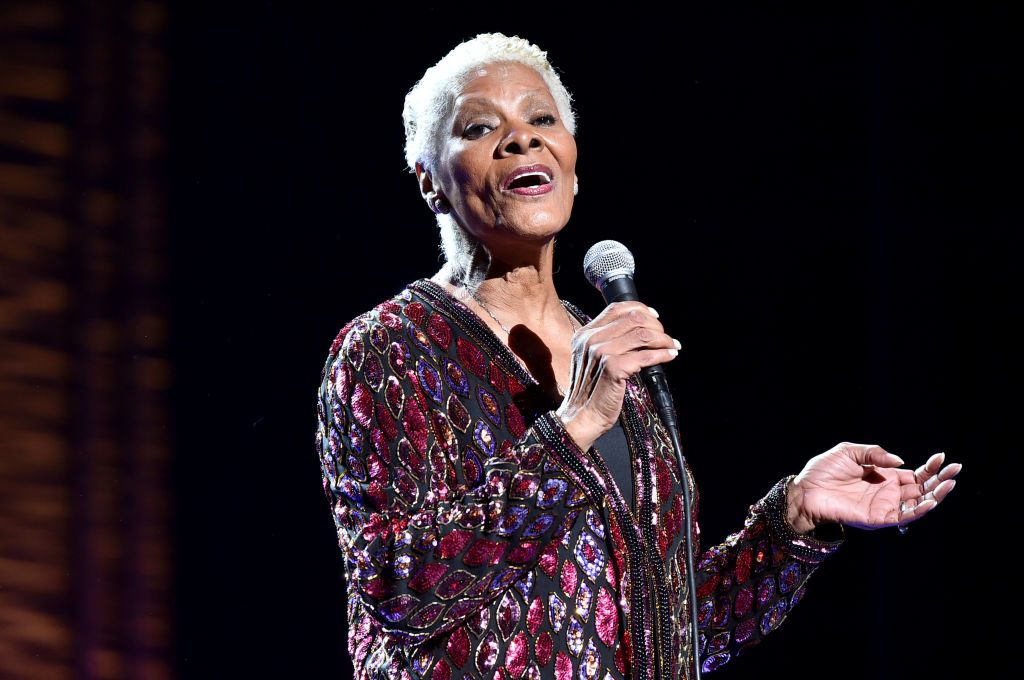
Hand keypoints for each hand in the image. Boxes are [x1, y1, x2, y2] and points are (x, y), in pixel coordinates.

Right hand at [556, 301, 679, 450]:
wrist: (581, 417)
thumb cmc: (590, 392)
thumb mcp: (592, 359)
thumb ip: (608, 342)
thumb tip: (640, 331)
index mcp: (585, 334)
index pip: (616, 309)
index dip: (640, 309)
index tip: (654, 317)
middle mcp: (591, 339)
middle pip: (633, 319)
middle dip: (656, 326)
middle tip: (666, 337)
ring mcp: (601, 352)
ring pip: (643, 334)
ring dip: (663, 339)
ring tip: (672, 346)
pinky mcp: (613, 367)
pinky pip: (646, 355)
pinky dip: (662, 354)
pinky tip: (669, 356)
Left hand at [786, 442, 961, 533]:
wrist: (804, 489)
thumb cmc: (823, 471)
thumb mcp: (849, 451)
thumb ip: (875, 453)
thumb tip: (901, 462)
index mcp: (884, 476)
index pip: (915, 474)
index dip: (931, 467)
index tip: (943, 457)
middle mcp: (888, 492)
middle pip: (922, 488)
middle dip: (940, 479)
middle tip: (956, 469)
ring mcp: (884, 506)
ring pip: (918, 504)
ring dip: (936, 495)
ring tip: (950, 483)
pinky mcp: (877, 518)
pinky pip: (903, 517)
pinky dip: (918, 511)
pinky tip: (930, 501)